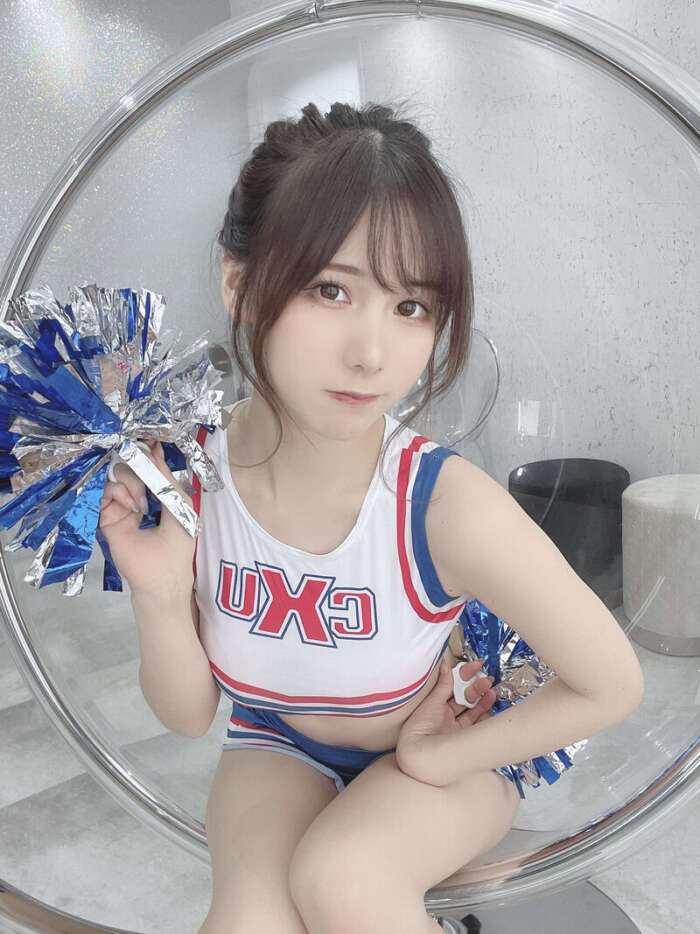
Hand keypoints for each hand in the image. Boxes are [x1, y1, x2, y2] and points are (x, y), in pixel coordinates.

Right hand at [98, 439, 194, 599]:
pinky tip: (133, 508)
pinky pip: (105, 492)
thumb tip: (156, 452)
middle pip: (129, 467)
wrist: (161, 581)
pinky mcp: (107, 518)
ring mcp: (120, 508)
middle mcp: (136, 499)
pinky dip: (119, 493)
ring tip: (142, 505)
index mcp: (155, 497)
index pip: (147, 469)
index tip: (151, 443)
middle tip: (150, 477)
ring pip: (116, 477)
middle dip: (140, 469)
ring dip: (131, 484)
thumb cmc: (176, 550)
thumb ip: (168, 482)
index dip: (148, 455)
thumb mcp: (180, 508)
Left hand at [395, 658, 495, 785]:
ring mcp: (455, 729)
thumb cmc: (419, 728)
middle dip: (476, 688)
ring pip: (472, 712)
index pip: (453, 686)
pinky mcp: (463, 739)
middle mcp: (445, 717)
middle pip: (464, 699)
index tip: (476, 666)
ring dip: (483, 701)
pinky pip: (477, 726)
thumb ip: (443, 685)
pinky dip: (485, 717)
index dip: (465, 675)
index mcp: (436, 705)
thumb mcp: (433, 702)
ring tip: (492, 692)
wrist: (419, 755)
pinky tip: (491, 709)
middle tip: (487, 680)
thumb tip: (445, 665)